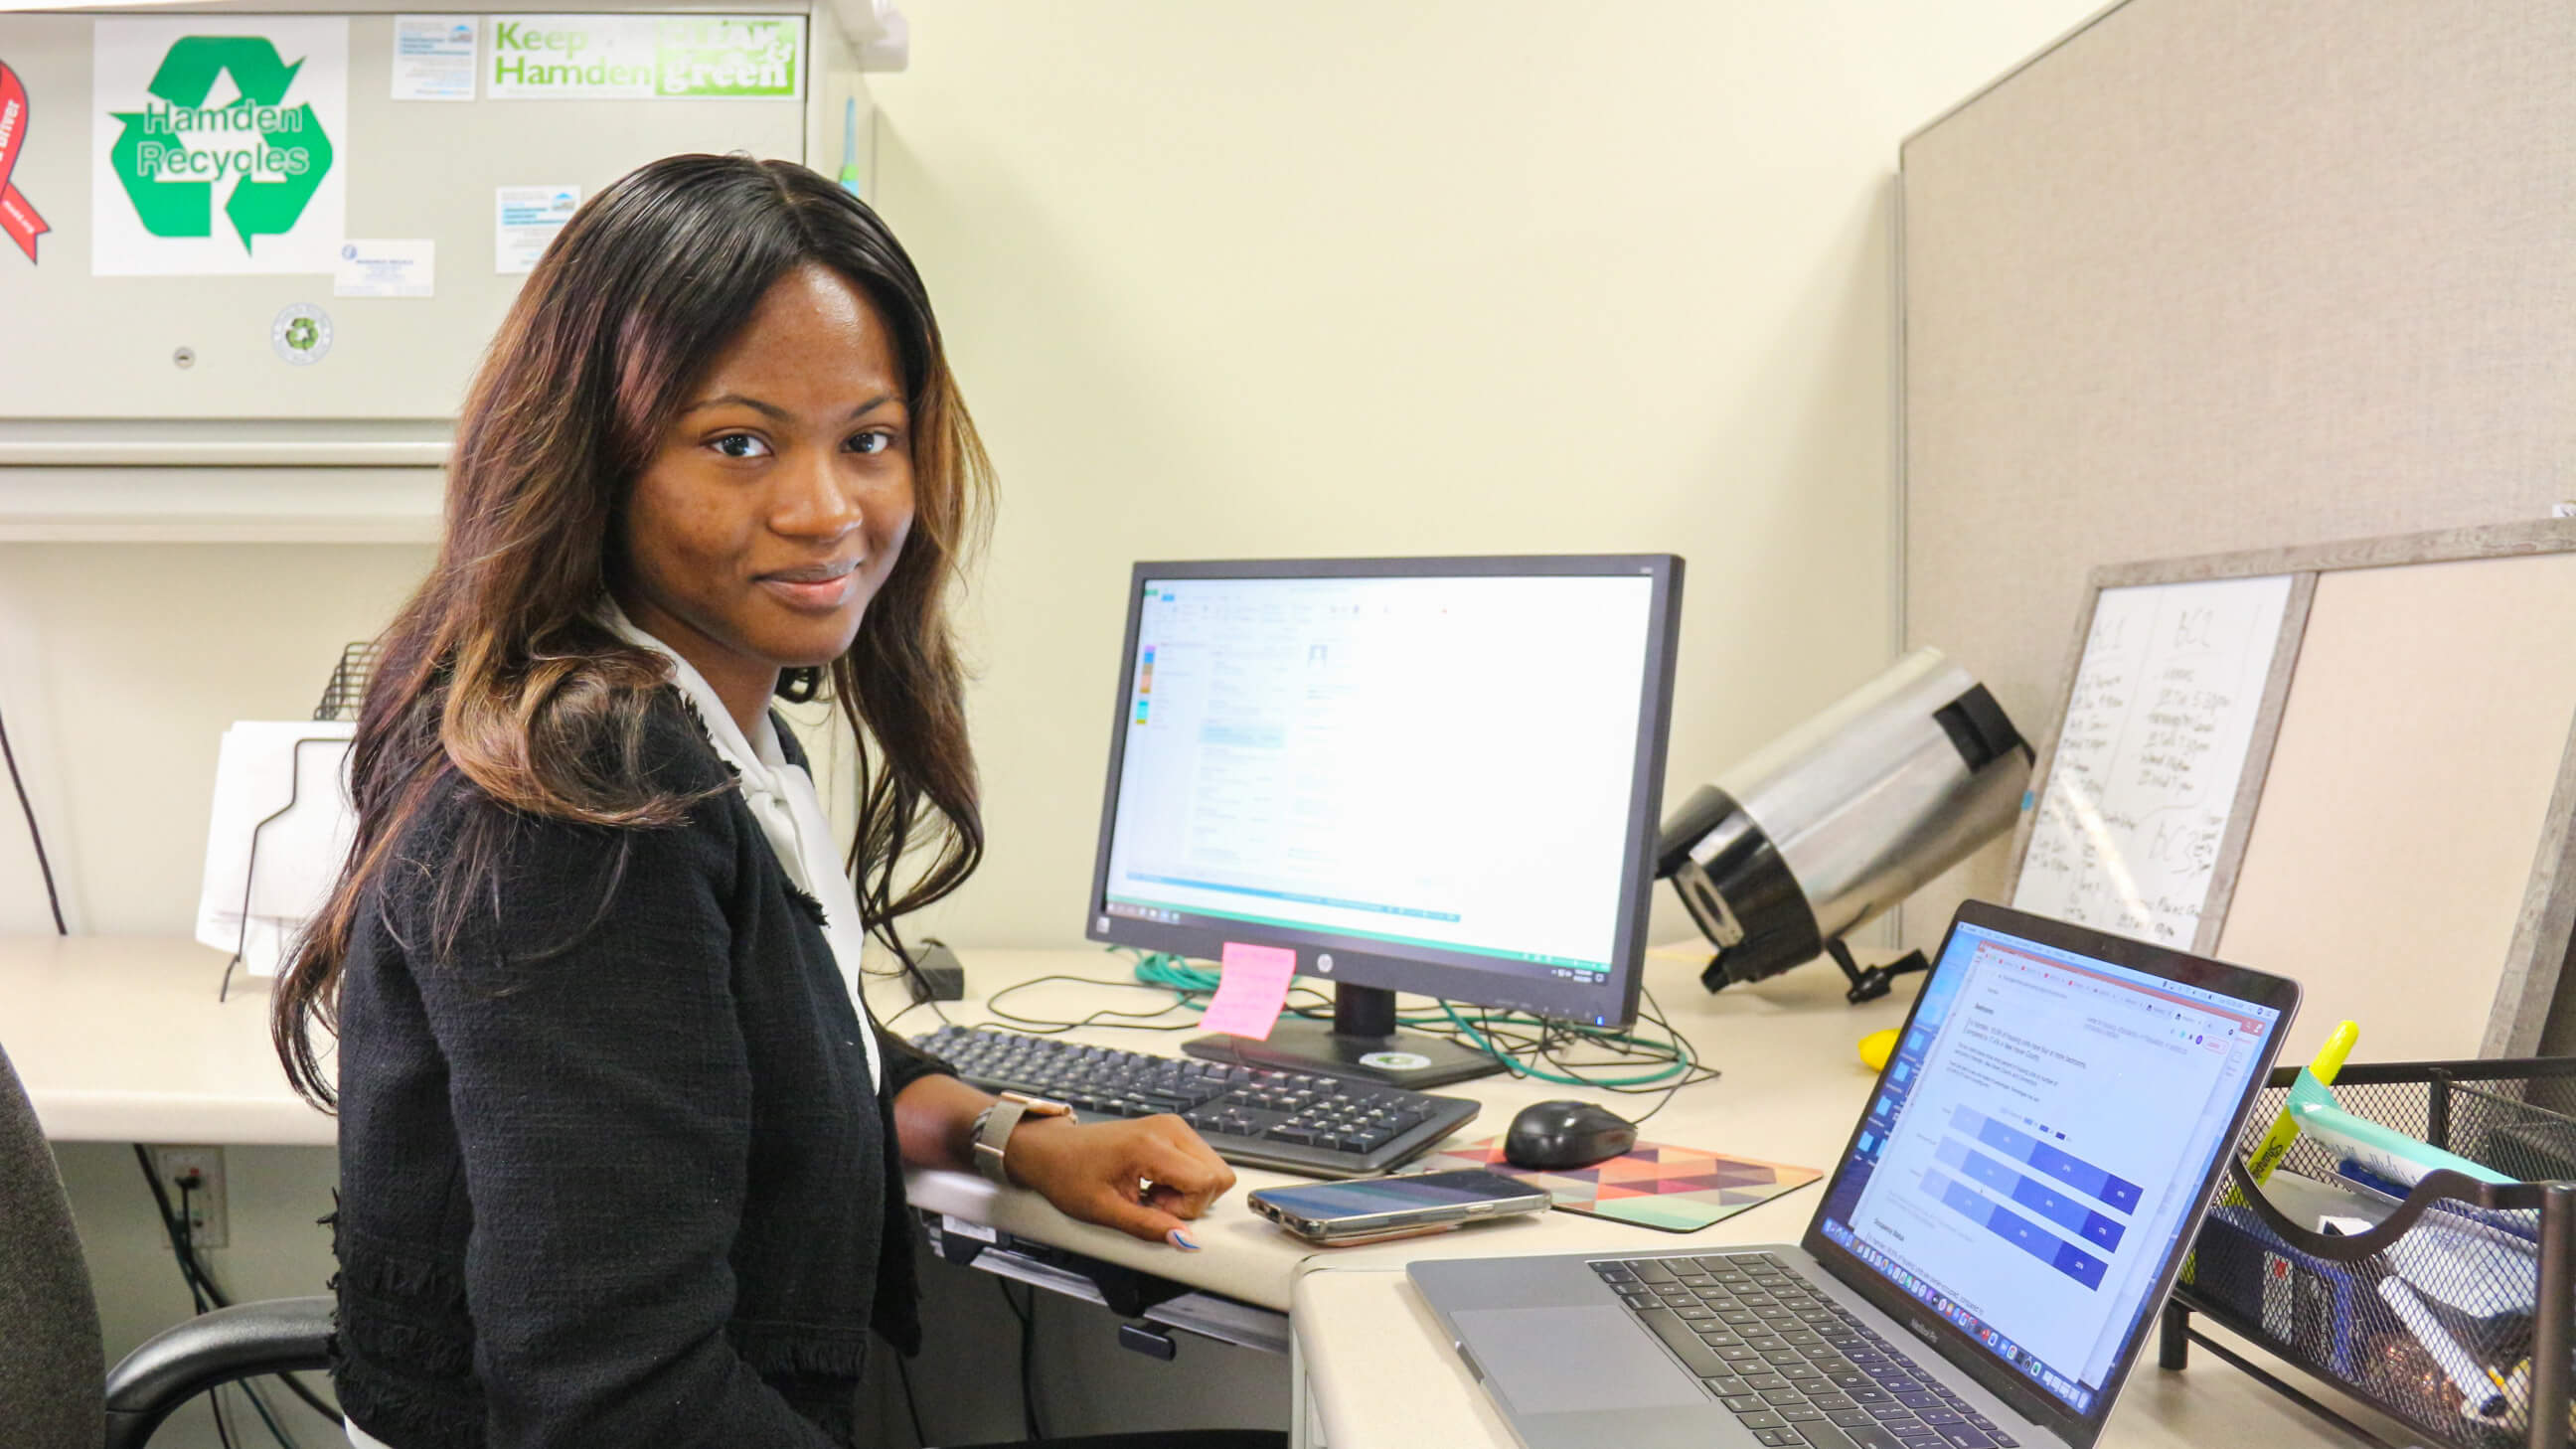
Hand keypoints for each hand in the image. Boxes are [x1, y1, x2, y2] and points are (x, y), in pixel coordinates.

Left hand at [1002, 1114, 1236, 1249]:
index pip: (1207, 1181)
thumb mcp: (1104, 1210)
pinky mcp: (1171, 1129)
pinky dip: (1184, 1178)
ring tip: (1151, 1191)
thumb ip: (1148, 1227)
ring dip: (1188, 1189)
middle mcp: (1169, 1128)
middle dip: (1192, 1199)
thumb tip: (1185, 1241)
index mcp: (1151, 1145)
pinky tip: (1153, 1182)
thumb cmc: (1069, 1174)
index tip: (1156, 1208)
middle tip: (1153, 1201)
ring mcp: (1172, 1125)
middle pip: (1218, 1174)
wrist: (1051, 1150)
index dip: (1187, 1208)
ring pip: (1213, 1168)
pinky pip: (1199, 1160)